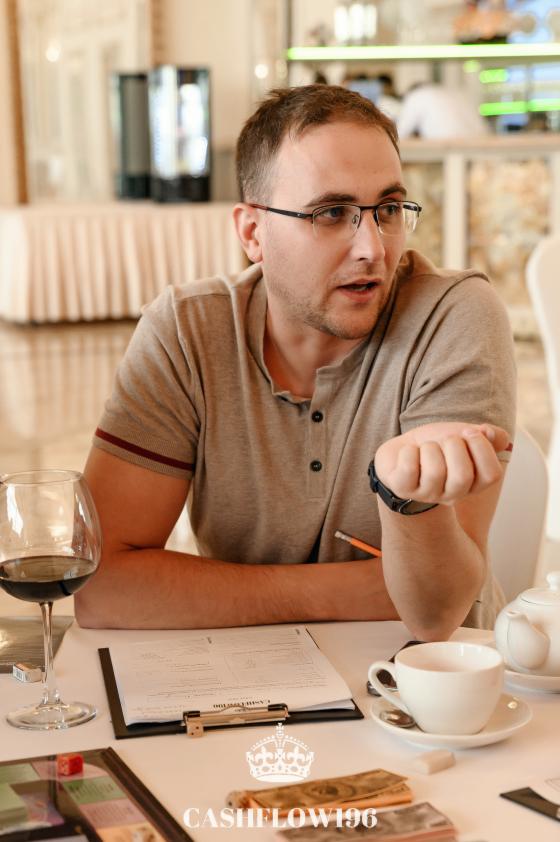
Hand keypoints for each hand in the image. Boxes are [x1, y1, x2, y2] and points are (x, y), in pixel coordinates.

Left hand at [374, 422, 510, 506]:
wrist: (404, 447)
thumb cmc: (438, 444)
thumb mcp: (466, 435)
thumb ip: (489, 435)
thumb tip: (489, 433)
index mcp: (473, 484)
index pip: (491, 474)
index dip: (482, 448)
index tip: (469, 432)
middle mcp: (452, 495)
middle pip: (462, 476)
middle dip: (454, 446)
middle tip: (445, 440)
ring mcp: (426, 495)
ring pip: (435, 472)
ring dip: (430, 447)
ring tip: (426, 447)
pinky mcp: (403, 489)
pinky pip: (409, 468)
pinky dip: (409, 451)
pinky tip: (409, 452)